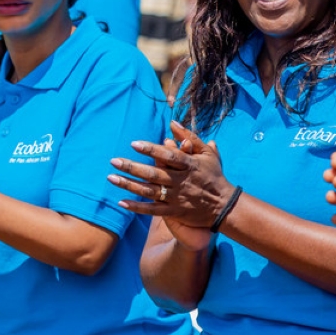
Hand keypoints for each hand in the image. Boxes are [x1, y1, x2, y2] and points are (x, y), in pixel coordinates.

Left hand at [109, 121, 235, 234]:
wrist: (224, 205)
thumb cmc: (214, 176)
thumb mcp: (208, 154)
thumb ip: (190, 138)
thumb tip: (172, 123)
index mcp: (189, 165)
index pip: (168, 156)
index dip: (151, 150)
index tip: (134, 144)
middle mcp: (181, 181)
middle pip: (154, 174)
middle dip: (132, 167)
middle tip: (114, 161)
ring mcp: (176, 198)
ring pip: (149, 191)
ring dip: (129, 185)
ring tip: (111, 178)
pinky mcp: (174, 211)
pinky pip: (153, 210)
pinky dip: (137, 207)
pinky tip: (121, 202)